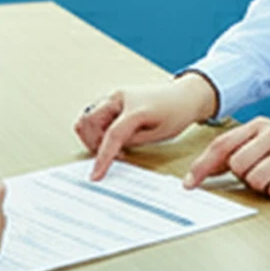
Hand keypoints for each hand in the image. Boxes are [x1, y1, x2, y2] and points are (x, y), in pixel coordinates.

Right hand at [74, 74, 218, 180]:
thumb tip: (113, 149)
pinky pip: (92, 113)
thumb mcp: (159, 134)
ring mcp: (114, 96)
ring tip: (111, 147)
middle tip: (111, 157)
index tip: (96, 175)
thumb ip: (133, 141)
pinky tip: (109, 138)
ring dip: (91, 136)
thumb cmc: (176, 112)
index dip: (102, 157)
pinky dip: (94, 128)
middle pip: (90, 121)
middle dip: (93, 144)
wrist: (183, 95)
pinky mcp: (112, 99)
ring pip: (87, 117)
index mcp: (135, 108)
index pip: (112, 134)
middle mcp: (119, 97)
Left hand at [183, 118, 269, 199]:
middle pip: (237, 166)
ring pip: (255, 181)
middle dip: (244, 176)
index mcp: (256, 126)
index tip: (189, 183)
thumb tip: (202, 171)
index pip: (221, 146)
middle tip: (262, 172)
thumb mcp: (262, 142)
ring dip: (263, 186)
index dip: (202, 166)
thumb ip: (235, 152)